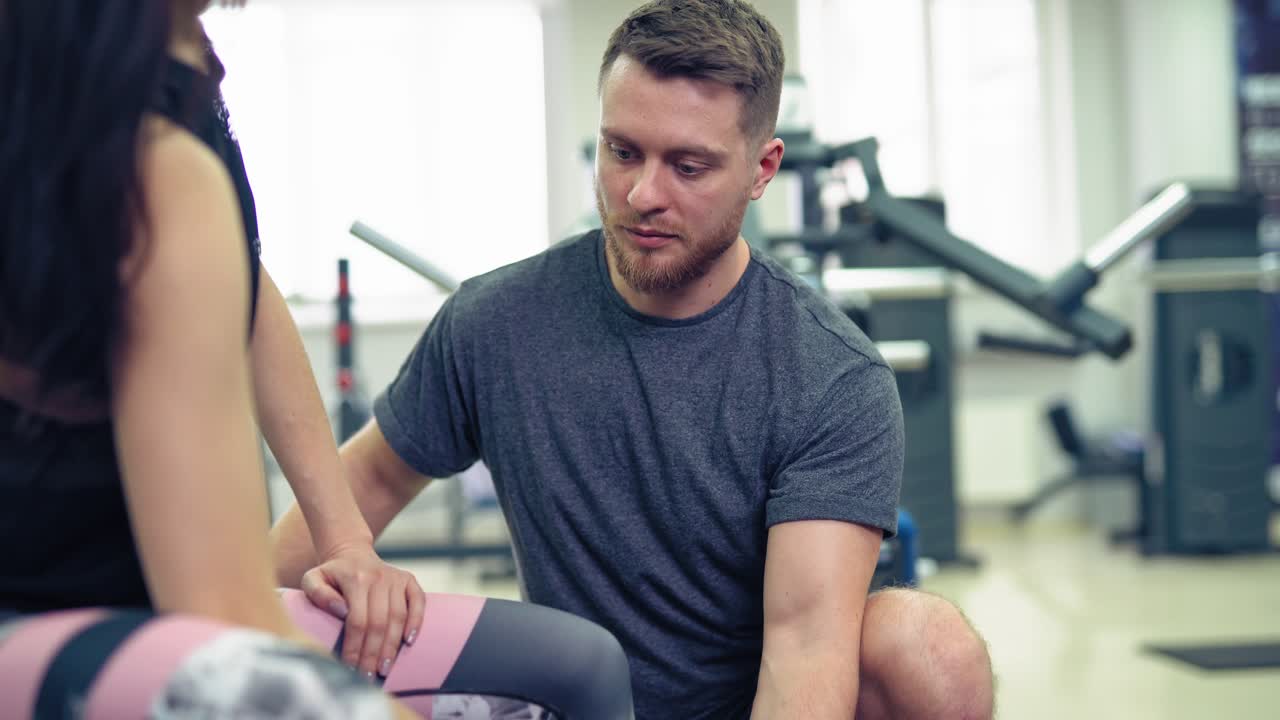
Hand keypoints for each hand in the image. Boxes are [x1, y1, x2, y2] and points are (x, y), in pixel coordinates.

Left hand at [301, 541, 425, 678]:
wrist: (351, 553)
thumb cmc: (331, 574)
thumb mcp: (312, 578)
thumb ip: (317, 593)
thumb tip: (340, 611)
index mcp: (355, 578)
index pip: (357, 620)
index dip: (354, 647)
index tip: (350, 667)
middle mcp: (379, 577)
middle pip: (379, 622)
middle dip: (373, 653)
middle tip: (369, 676)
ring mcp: (396, 578)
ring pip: (398, 617)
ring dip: (392, 645)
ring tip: (385, 668)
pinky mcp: (409, 580)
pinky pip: (418, 601)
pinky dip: (416, 621)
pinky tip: (409, 641)